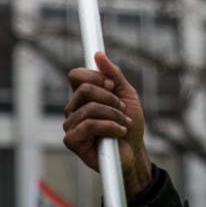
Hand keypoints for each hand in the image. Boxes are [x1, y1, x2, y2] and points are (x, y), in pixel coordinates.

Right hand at [63, 51, 152, 198]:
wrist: (134, 152)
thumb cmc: (129, 124)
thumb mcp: (127, 94)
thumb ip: (113, 74)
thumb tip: (98, 54)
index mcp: (83, 96)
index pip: (76, 75)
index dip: (95, 76)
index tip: (112, 85)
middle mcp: (73, 109)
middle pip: (84, 88)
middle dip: (110, 98)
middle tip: (122, 108)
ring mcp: (71, 125)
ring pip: (90, 107)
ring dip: (114, 115)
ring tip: (123, 124)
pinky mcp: (72, 141)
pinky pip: (88, 125)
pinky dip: (109, 127)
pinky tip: (118, 133)